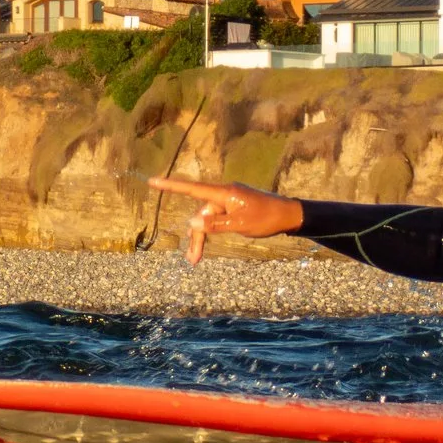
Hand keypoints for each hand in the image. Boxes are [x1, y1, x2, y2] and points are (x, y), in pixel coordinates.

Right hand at [147, 176, 305, 264]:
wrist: (289, 215)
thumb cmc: (266, 218)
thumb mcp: (240, 225)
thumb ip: (216, 224)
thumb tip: (193, 223)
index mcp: (224, 193)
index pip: (193, 189)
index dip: (171, 186)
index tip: (152, 181)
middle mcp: (224, 194)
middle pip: (201, 214)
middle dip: (196, 237)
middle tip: (192, 261)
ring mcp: (230, 200)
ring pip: (208, 219)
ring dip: (202, 238)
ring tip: (196, 260)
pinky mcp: (235, 207)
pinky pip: (218, 219)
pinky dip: (212, 231)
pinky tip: (208, 245)